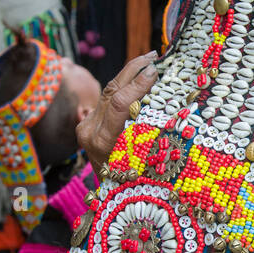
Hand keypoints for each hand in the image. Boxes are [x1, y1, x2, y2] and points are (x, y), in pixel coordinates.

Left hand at [77, 53, 158, 176]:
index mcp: (102, 143)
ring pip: (108, 91)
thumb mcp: (144, 164)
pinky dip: (123, 86)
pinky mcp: (87, 123)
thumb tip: (168, 105)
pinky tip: (137, 77)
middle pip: (112, 91)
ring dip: (129, 74)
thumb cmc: (132, 184)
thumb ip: (149, 135)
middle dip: (133, 70)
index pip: (119, 104)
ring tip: (148, 61)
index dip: (137, 85)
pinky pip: (107, 99)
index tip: (155, 72)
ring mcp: (86, 126)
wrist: (107, 195)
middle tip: (153, 57)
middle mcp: (89, 131)